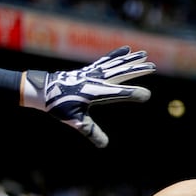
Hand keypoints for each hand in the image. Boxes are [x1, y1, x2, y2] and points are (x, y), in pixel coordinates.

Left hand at [22, 46, 155, 147]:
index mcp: (95, 92)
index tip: (147, 95)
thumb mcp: (75, 121)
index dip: (134, 94)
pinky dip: (117, 55)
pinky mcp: (89, 69)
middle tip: (153, 66)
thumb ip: (91, 132)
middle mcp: (96, 79)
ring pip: (116, 64)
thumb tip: (104, 145)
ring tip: (144, 54)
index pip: (119, 93)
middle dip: (138, 70)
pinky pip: (107, 60)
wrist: (42, 89)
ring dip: (131, 59)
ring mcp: (93, 72)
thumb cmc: (58, 106)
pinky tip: (126, 50)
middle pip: (121, 73)